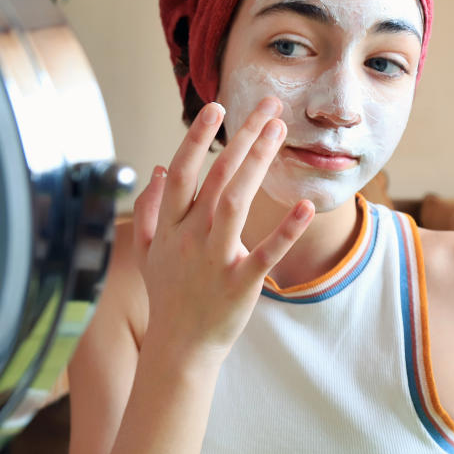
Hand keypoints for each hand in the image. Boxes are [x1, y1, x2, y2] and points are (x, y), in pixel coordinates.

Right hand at [131, 97, 314, 364]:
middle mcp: (191, 236)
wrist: (179, 348)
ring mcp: (215, 259)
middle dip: (242, 136)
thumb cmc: (168, 296)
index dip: (197, 137)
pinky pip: (266, 254)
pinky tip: (305, 207)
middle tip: (268, 105)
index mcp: (170, 226)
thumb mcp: (148, 251)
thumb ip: (151, 209)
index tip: (216, 107)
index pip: (183, 171)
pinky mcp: (241, 284)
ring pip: (235, 201)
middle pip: (217, 176)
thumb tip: (159, 168)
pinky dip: (285, 231)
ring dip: (258, 162)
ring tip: (280, 132)